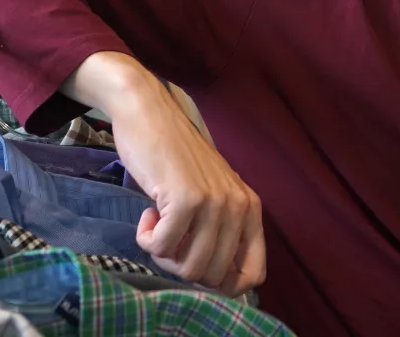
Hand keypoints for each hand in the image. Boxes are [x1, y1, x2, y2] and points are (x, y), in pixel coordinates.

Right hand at [63, 53, 265, 295]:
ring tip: (158, 225)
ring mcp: (214, 203)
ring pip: (189, 268)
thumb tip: (215, 280)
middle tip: (168, 238)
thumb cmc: (175, 158)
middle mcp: (239, 207)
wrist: (151, 114)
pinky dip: (146, 239)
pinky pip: (161, 248)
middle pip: (213, 277)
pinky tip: (146, 214)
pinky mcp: (185, 199)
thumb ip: (221, 229)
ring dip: (163, 254)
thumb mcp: (212, 194)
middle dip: (182, 267)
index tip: (194, 264)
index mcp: (250, 209)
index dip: (222, 285)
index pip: (253, 274)